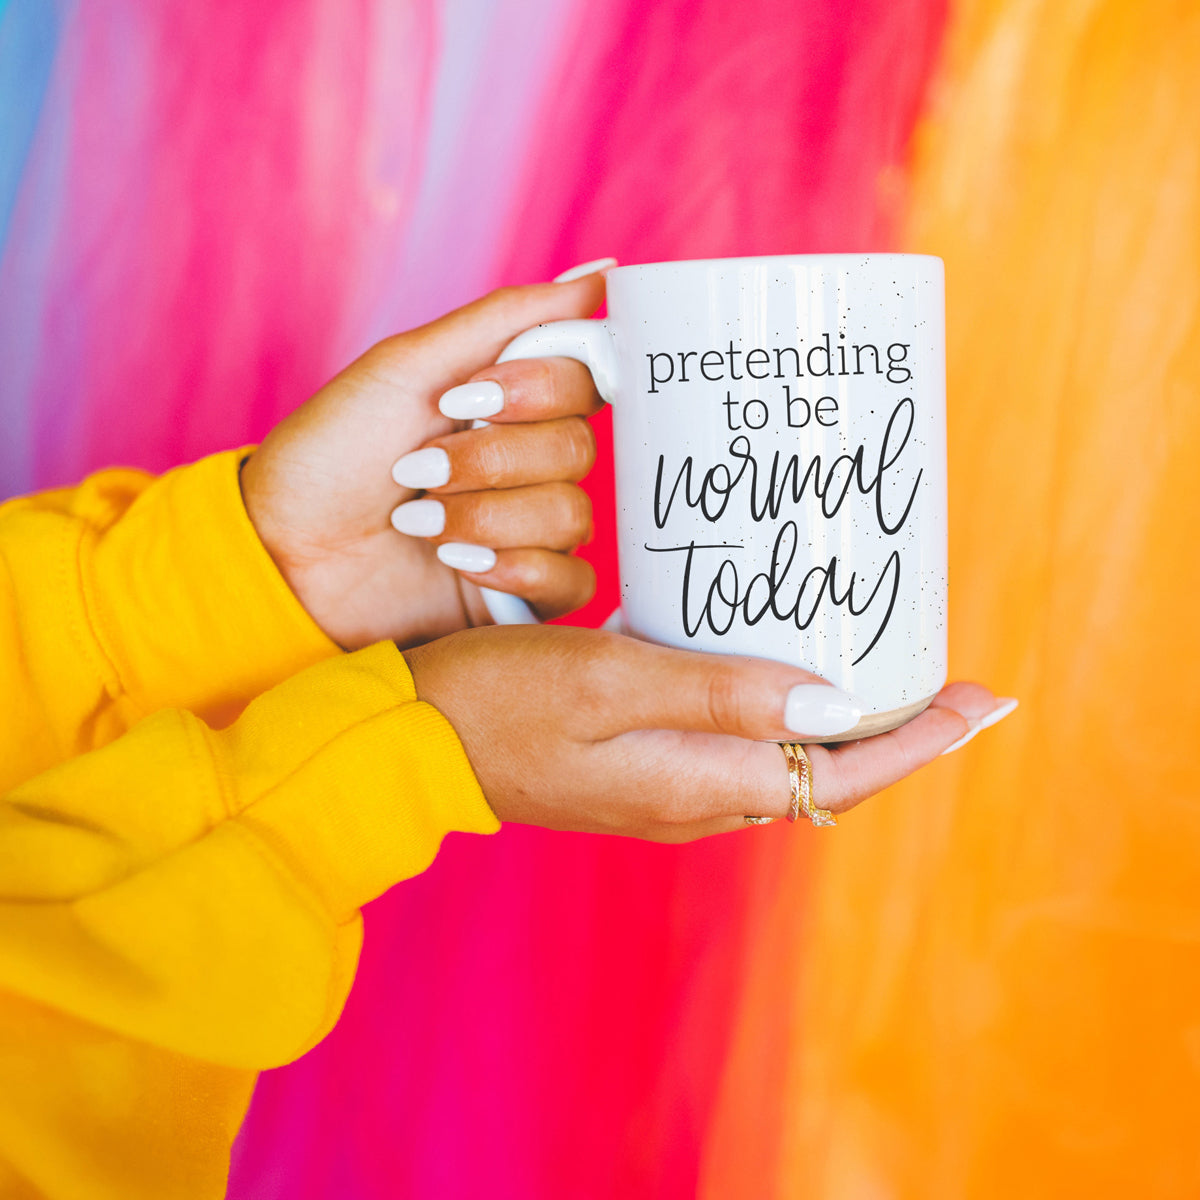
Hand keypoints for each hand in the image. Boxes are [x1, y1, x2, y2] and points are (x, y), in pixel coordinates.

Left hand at [240, 275, 606, 649]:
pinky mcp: (524, 593)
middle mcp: (529, 461)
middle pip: (578, 449)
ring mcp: (529, 528)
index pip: (586, 379)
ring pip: (572, 516)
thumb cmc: (332, 453)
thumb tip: (603, 273)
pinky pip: (573, 581)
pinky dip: (518, 570)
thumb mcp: (408, 367)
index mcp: (510, 400)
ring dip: (487, 517)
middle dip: (492, 460)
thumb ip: (509, 319)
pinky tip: (460, 564)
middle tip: (419, 470)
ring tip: (418, 523)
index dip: (541, 390)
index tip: (469, 396)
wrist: (283, 551)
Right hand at [405, 625, 1010, 840]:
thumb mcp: (610, 683)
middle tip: (940, 669)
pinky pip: (737, 746)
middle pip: (827, 774)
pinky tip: (773, 664)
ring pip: (785, 761)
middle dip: (895, 731)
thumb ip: (721, 694)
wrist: (412, 746)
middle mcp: (696, 799)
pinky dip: (778, 713)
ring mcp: (667, 789)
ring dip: (839, 723)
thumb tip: (838, 709)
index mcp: (698, 782)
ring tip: (873, 660)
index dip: (919, 738)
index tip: (982, 698)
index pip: (843, 773)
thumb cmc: (499, 703)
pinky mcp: (639, 768)